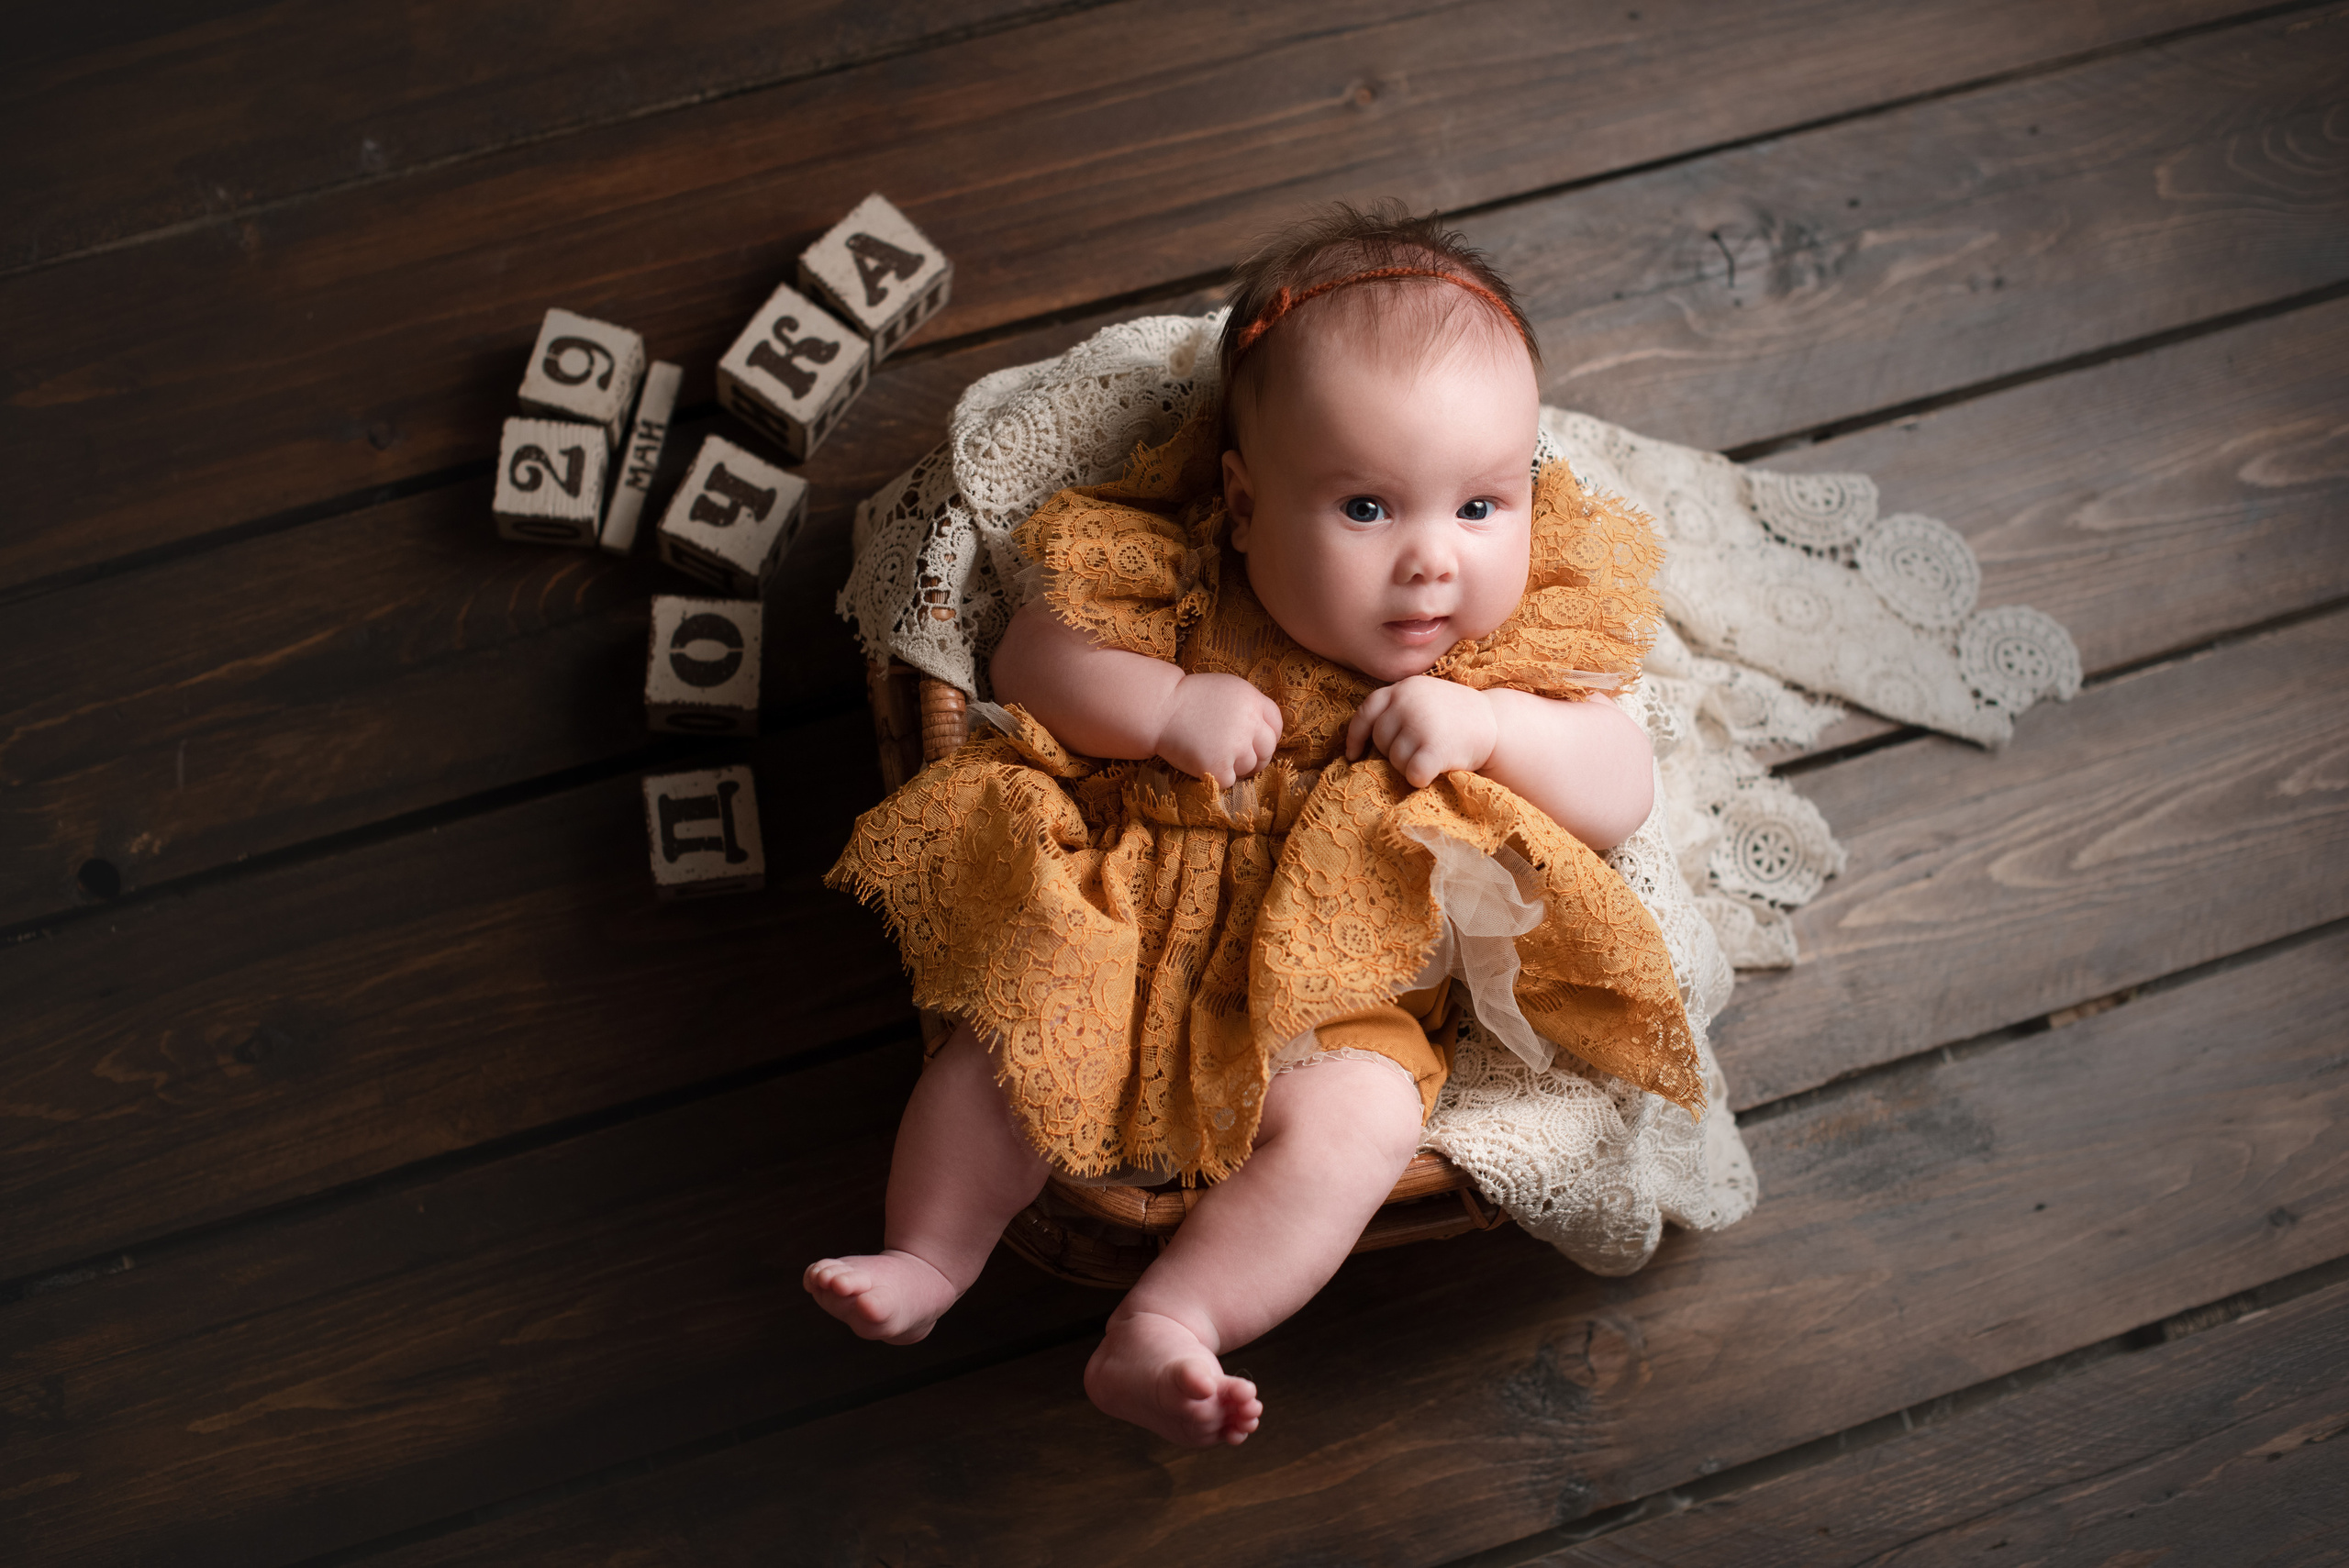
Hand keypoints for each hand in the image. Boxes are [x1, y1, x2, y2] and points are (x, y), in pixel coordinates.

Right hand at [1155, 672, 1283, 787]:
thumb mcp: (1227, 690)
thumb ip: (1249, 707)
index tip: (1256, 742)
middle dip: (1256, 756)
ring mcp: (1235, 747)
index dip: (1267, 736)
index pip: (1276, 725)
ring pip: (1249, 767)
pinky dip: (1218, 776)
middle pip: (1268, 749)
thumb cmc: (1188, 698)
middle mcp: (1249, 723)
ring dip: (1235, 766)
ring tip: (1212, 753)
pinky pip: (1230, 781)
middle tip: (1236, 756)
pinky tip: (1203, 762)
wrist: (1158, 710)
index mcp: (1252, 700)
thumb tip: (1264, 732)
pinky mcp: (1219, 768)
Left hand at [1345, 676, 1497, 787]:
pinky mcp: (1433, 747)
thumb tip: (1361, 740)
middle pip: (1380, 740)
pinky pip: (1413, 774)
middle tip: (1423, 749)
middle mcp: (1407, 701)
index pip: (1367, 711)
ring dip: (1410, 766)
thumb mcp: (1426, 697)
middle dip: (1395, 752)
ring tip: (1436, 754)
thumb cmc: (1459, 716)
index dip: (1356, 735)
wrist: (1499, 725)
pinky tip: (1437, 770)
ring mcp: (1420, 723)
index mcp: (1404, 687)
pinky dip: (1422, 779)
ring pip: (1395, 761)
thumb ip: (1398, 707)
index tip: (1353, 754)